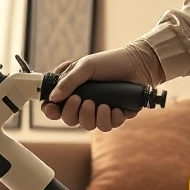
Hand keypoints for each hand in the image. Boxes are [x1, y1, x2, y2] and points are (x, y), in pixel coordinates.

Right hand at [40, 40, 164, 131]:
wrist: (138, 64)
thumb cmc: (109, 62)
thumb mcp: (85, 66)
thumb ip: (68, 81)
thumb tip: (53, 97)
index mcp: (73, 91)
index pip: (55, 107)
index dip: (51, 111)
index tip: (52, 108)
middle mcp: (84, 103)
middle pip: (70, 120)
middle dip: (73, 113)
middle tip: (81, 99)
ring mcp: (99, 111)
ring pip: (88, 126)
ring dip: (92, 116)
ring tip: (101, 104)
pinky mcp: (115, 116)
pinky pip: (108, 126)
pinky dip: (110, 117)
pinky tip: (115, 107)